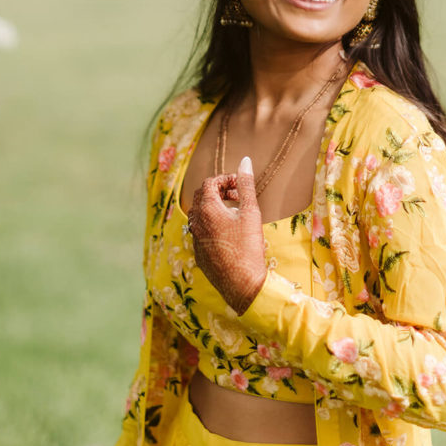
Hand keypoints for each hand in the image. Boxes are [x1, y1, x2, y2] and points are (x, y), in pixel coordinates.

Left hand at [189, 156, 266, 315]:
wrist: (242, 284)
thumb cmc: (248, 246)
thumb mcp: (251, 212)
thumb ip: (246, 185)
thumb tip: (245, 160)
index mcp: (206, 209)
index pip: (209, 183)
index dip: (225, 180)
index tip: (241, 186)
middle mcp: (196, 222)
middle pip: (201, 197)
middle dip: (219, 192)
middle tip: (238, 197)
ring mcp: (195, 239)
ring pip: (200, 215)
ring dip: (215, 208)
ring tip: (236, 215)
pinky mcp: (199, 253)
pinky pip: (201, 231)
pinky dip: (213, 224)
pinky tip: (230, 234)